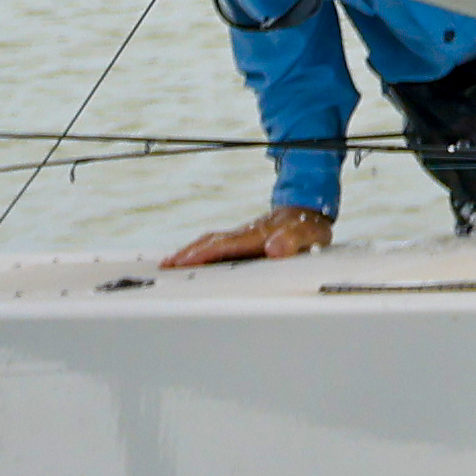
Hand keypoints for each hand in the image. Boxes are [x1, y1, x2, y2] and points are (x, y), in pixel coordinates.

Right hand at [159, 202, 334, 269]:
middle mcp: (245, 234)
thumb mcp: (308, 235)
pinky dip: (200, 250)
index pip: (225, 246)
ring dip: (190, 251)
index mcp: (257, 235)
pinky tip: (192, 257)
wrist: (309, 210)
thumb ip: (292, 241)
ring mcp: (242, 235)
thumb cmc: (308, 227)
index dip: (204, 254)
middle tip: (166, 266)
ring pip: (210, 241)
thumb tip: (274, 249)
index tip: (183, 262)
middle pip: (210, 242)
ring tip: (170, 263)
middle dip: (187, 253)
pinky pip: (216, 244)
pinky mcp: (242, 239)